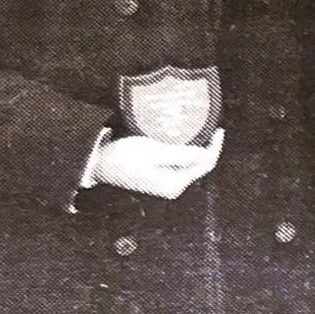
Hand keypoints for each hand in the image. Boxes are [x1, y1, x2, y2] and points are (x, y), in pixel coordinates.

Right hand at [91, 129, 223, 198]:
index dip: (214, 147)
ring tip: (198, 129)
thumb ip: (182, 154)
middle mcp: (172, 186)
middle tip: (208, 127)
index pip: (204, 165)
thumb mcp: (154, 152)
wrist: (97, 164)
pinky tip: (181, 137)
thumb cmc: (124, 157)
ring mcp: (165, 182)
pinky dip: (182, 150)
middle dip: (205, 146)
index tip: (218, 129)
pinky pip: (177, 162)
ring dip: (194, 147)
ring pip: (188, 163)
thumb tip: (205, 153)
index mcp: (174, 183)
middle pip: (198, 165)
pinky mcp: (157, 176)